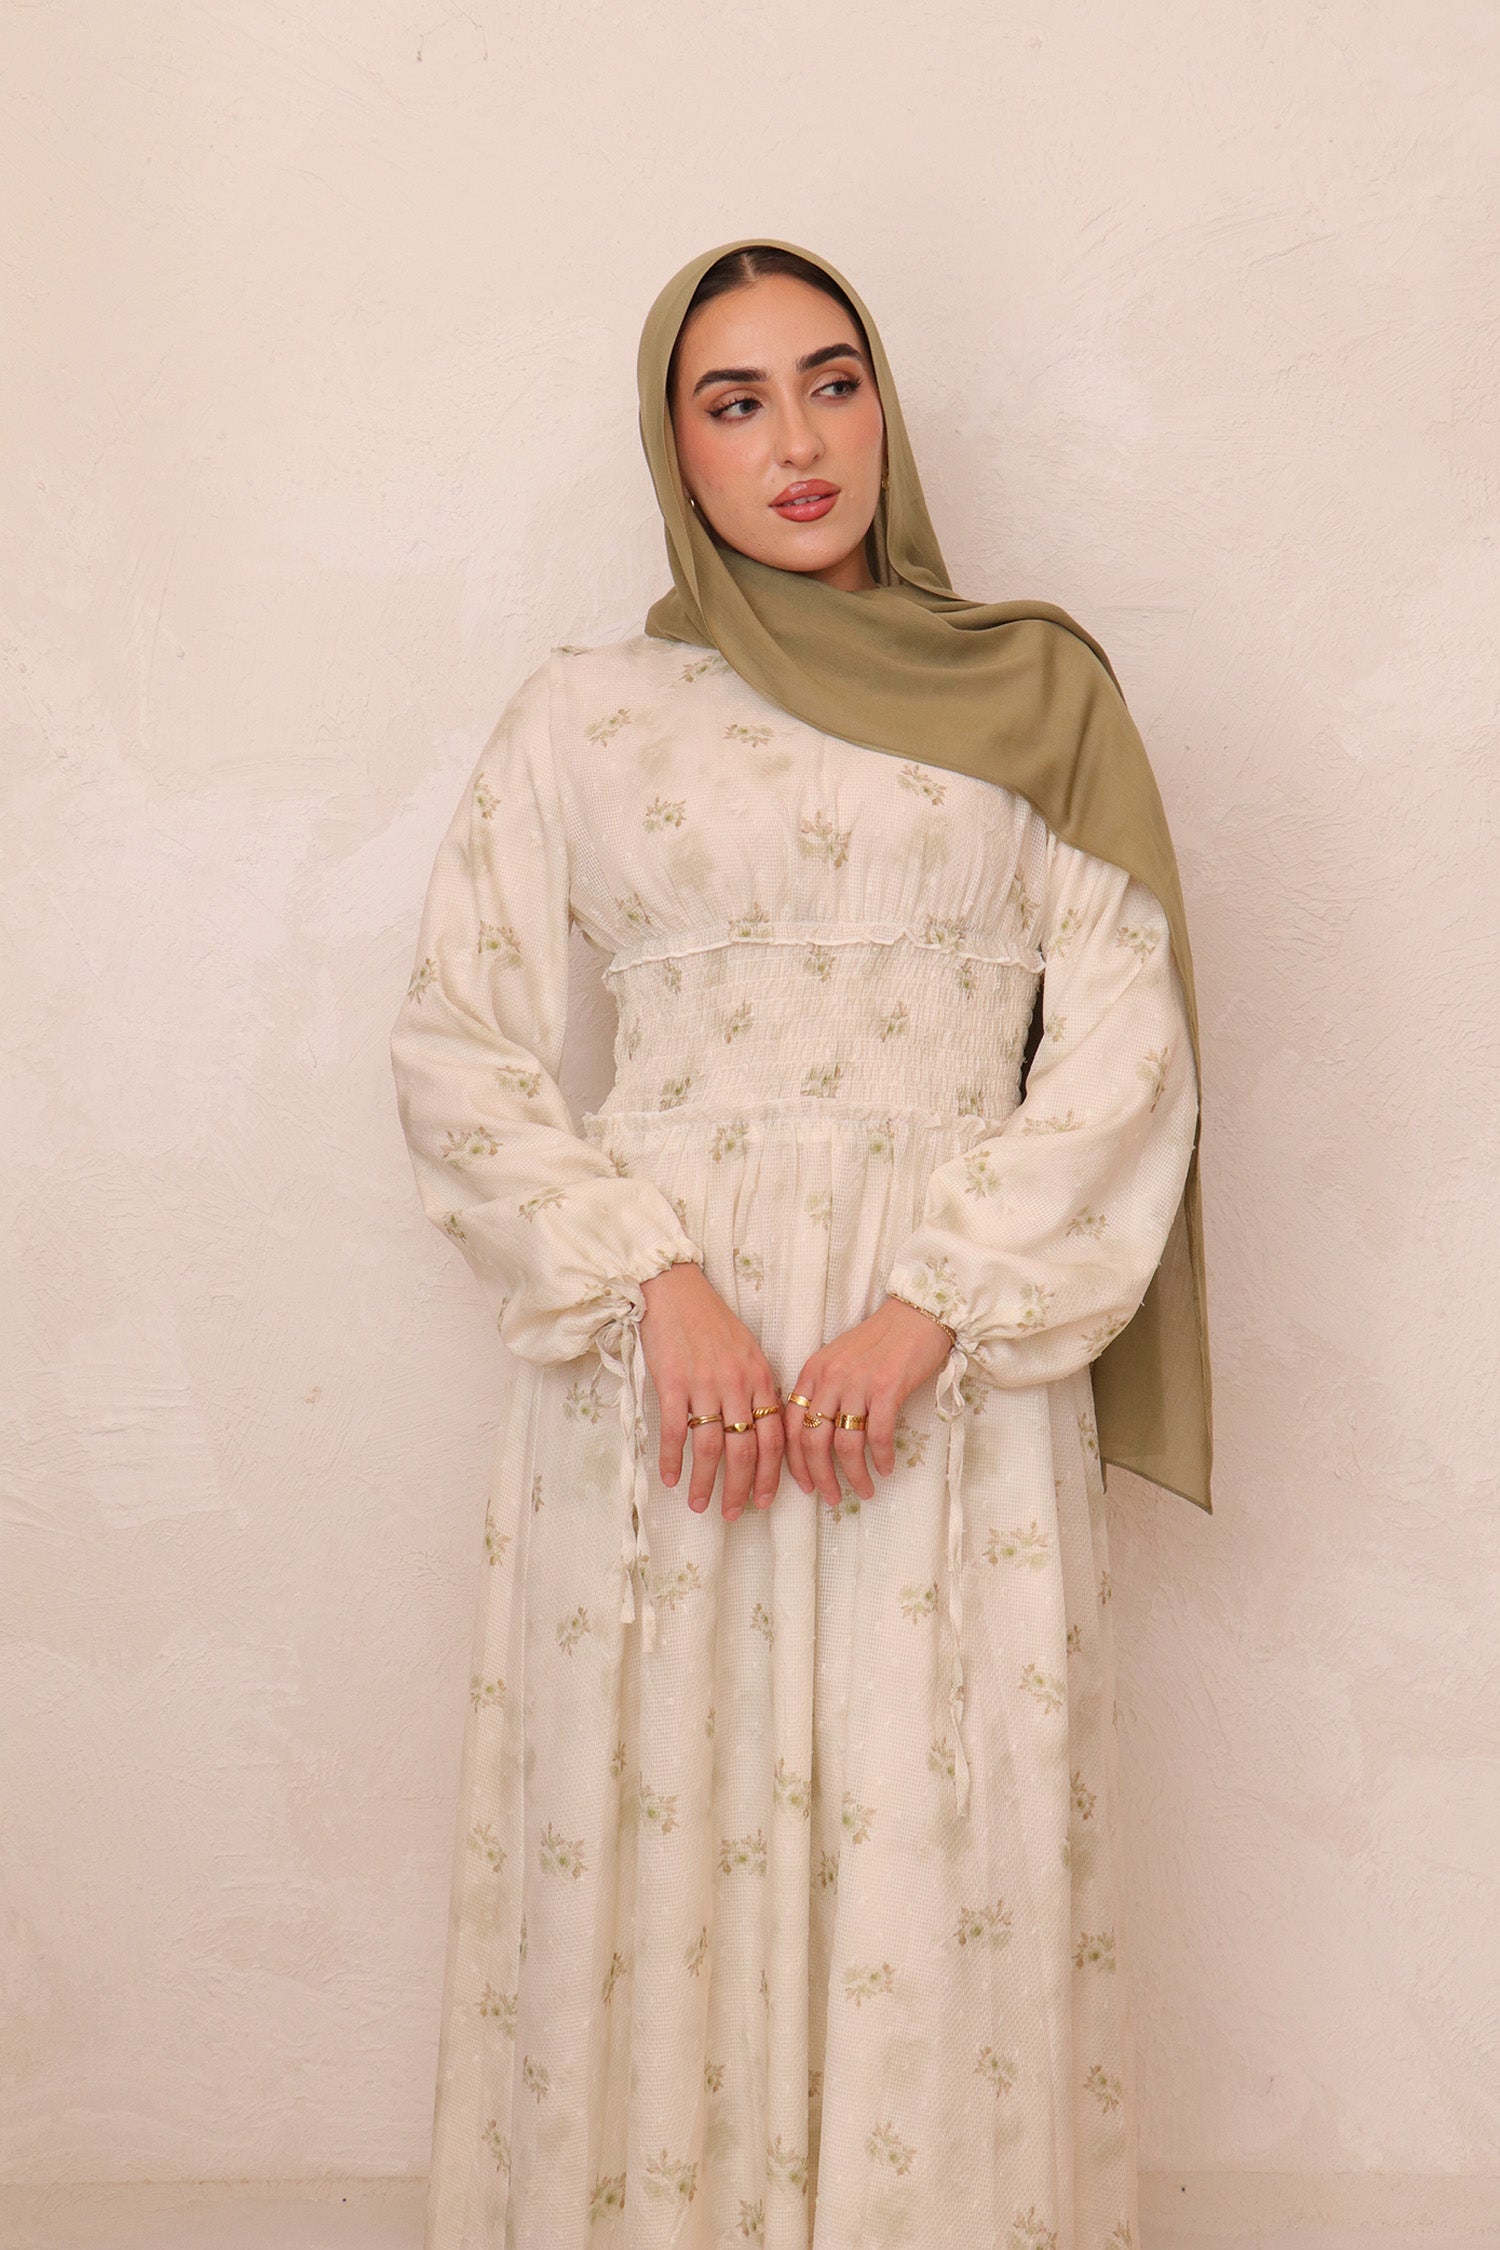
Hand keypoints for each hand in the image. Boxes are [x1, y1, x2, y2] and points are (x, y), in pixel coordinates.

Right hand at [638, 1262, 784, 1521]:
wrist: (675, 1290)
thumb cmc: (710, 1321)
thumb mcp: (747, 1351)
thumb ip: (756, 1389)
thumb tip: (761, 1429)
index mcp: (760, 1378)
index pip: (774, 1437)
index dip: (770, 1474)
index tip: (763, 1500)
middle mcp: (738, 1385)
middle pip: (746, 1450)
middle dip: (741, 1488)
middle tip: (733, 1513)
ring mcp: (706, 1384)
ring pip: (712, 1447)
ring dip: (706, 1481)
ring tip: (700, 1504)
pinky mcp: (673, 1383)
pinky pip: (676, 1431)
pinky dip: (673, 1459)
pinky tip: (669, 1478)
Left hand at [784, 1297, 953, 1506]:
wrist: (916, 1316)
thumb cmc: (880, 1341)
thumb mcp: (839, 1361)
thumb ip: (824, 1391)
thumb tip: (819, 1438)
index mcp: (812, 1372)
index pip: (791, 1425)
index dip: (794, 1461)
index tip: (803, 1484)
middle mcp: (829, 1378)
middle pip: (813, 1441)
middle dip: (819, 1476)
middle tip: (830, 1497)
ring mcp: (857, 1384)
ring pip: (845, 1444)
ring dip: (853, 1475)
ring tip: (863, 1491)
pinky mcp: (886, 1389)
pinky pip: (877, 1435)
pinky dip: (880, 1458)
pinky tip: (885, 1469)